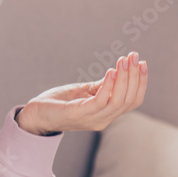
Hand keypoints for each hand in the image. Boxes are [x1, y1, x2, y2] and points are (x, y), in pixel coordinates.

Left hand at [15, 52, 147, 135]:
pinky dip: (108, 87)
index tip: (142, 62)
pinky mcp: (78, 114)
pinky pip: (100, 102)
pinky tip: (110, 71)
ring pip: (117, 101)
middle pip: (128, 100)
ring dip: (124, 79)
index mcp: (106, 114)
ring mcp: (91, 118)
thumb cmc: (60, 103)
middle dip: (134, 77)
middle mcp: (103, 119)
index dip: (140, 83)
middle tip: (133, 57)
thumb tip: (118, 72)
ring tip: (123, 61)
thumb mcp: (84, 92)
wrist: (35, 114)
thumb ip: (101, 87)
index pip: (132, 101)